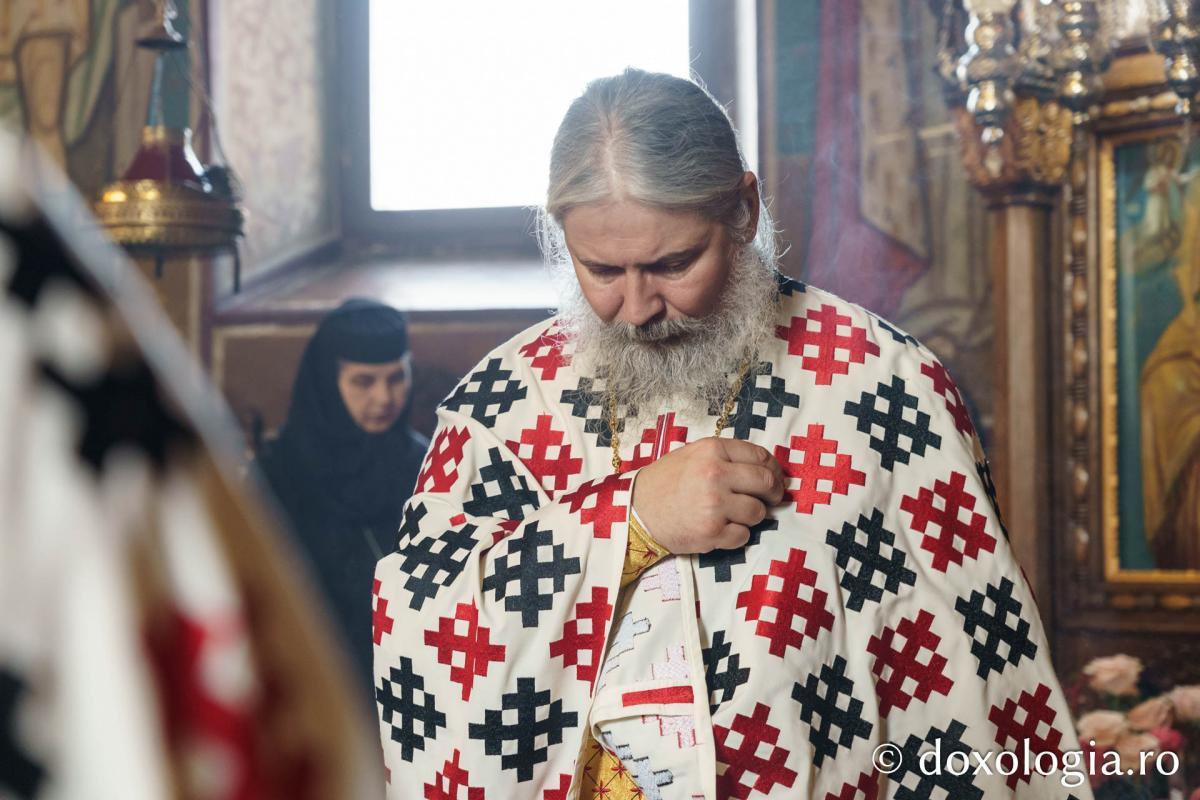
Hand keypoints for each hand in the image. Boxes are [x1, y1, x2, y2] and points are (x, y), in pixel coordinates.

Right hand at [631, 438, 784, 554]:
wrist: (635, 510)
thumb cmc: (665, 482)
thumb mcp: (693, 455)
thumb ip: (727, 458)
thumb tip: (766, 469)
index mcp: (713, 450)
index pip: (761, 457)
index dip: (774, 470)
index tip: (775, 479)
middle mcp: (715, 474)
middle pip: (766, 483)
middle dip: (773, 493)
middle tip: (770, 500)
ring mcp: (715, 504)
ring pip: (758, 512)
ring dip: (752, 516)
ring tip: (733, 515)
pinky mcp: (712, 531)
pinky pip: (744, 536)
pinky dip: (737, 535)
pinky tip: (721, 529)